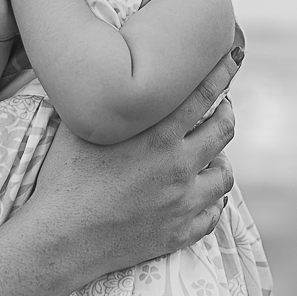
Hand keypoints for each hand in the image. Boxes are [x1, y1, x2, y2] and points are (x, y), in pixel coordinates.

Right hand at [26, 51, 241, 284]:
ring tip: (211, 157)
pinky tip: (201, 197)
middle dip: (226, 113)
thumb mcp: (81, 129)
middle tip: (221, 108)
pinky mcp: (179, 234)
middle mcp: (178, 167)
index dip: (223, 71)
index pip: (204, 94)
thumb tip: (105, 79)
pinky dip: (211, 203)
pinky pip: (213, 215)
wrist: (61, 239)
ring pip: (225, 176)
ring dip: (221, 161)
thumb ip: (105, 105)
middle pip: (224, 131)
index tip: (234, 56)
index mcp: (157, 137)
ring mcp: (183, 203)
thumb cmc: (64, 180)